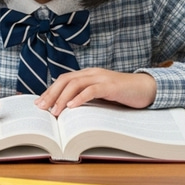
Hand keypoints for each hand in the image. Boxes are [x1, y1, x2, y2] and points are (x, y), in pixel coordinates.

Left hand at [34, 69, 155, 116]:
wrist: (145, 88)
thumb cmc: (122, 94)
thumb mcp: (101, 95)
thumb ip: (86, 97)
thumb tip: (67, 110)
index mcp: (88, 74)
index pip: (64, 79)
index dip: (50, 90)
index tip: (39, 103)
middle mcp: (92, 73)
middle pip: (66, 79)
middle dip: (51, 94)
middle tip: (41, 108)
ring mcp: (102, 78)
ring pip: (76, 84)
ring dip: (62, 98)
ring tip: (54, 111)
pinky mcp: (111, 86)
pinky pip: (92, 90)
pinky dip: (80, 98)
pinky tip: (72, 106)